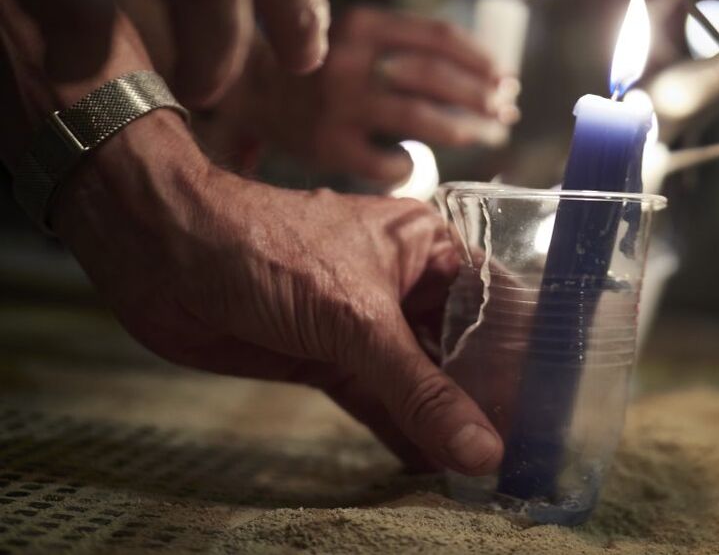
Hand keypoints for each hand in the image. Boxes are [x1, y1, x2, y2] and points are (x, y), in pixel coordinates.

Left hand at [51, 111, 502, 473]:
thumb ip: (420, 390)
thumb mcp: (357, 319)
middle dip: (486, 396)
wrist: (165, 257)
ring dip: (445, 421)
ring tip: (488, 472)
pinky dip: (403, 432)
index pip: (493, 303)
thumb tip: (481, 449)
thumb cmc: (267, 250)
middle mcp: (403, 284)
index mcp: (426, 247)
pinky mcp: (329, 357)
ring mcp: (365, 324)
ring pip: (420, 379)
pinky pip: (379, 400)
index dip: (522, 353)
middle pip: (460, 347)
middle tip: (524, 452)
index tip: (553, 405)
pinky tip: (433, 467)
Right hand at [227, 7, 518, 181]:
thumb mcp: (359, 36)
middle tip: (506, 112)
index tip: (506, 77)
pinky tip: (414, 163)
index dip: (481, 60)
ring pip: (420, 118)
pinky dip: (410, 165)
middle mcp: (351, 59)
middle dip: (481, 97)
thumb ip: (408, 45)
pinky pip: (387, 162)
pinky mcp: (328, 145)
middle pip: (437, 77)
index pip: (438, 37)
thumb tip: (486, 73)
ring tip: (487, 135)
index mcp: (363, 23)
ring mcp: (339, 104)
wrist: (251, 90)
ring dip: (464, 129)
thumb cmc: (323, 66)